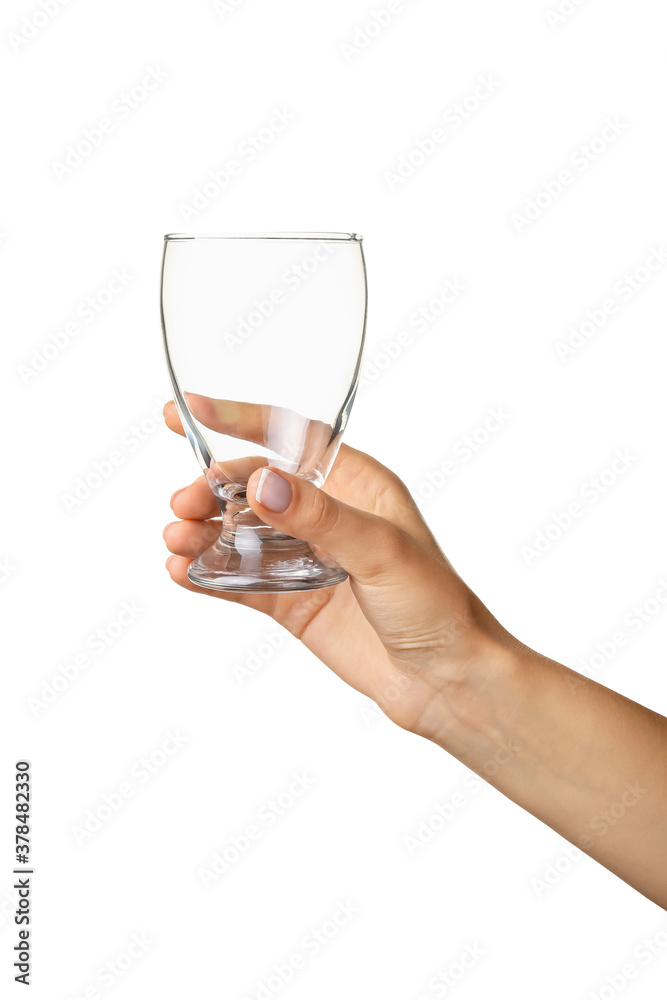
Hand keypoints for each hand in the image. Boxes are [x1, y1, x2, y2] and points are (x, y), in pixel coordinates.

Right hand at [162, 399, 514, 739]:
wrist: (447, 681)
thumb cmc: (438, 605)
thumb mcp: (383, 551)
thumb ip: (321, 518)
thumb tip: (262, 485)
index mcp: (357, 485)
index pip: (291, 439)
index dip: (239, 419)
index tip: (189, 409)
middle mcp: (327, 516)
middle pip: (254, 487)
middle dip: (212, 489)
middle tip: (183, 503)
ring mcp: (306, 560)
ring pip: (240, 534)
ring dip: (203, 532)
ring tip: (176, 541)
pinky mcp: (292, 601)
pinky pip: (240, 581)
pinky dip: (209, 575)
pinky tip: (183, 573)